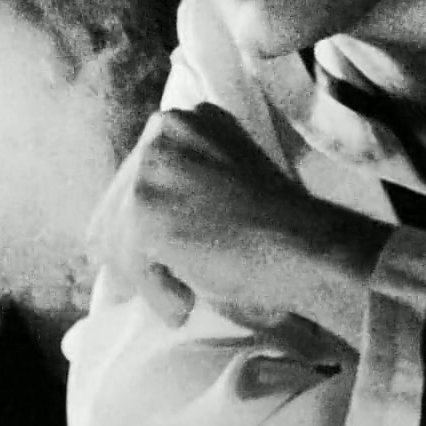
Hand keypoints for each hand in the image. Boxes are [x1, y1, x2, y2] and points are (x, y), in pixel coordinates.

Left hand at [88, 104, 379, 328]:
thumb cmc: (279, 223)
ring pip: (120, 235)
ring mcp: (150, 169)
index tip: (168, 251)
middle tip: (170, 282)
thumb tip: (128, 227)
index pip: (134, 176)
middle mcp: (161, 132)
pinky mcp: (144, 211)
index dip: (148, 221)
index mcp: (182, 120)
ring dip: (148, 275)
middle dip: (139, 249)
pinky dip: (156, 292)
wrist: (305, 244)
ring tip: (181, 299)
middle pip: (119, 203)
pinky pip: (131, 264)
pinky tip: (183, 306)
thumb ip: (182, 183)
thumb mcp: (222, 178)